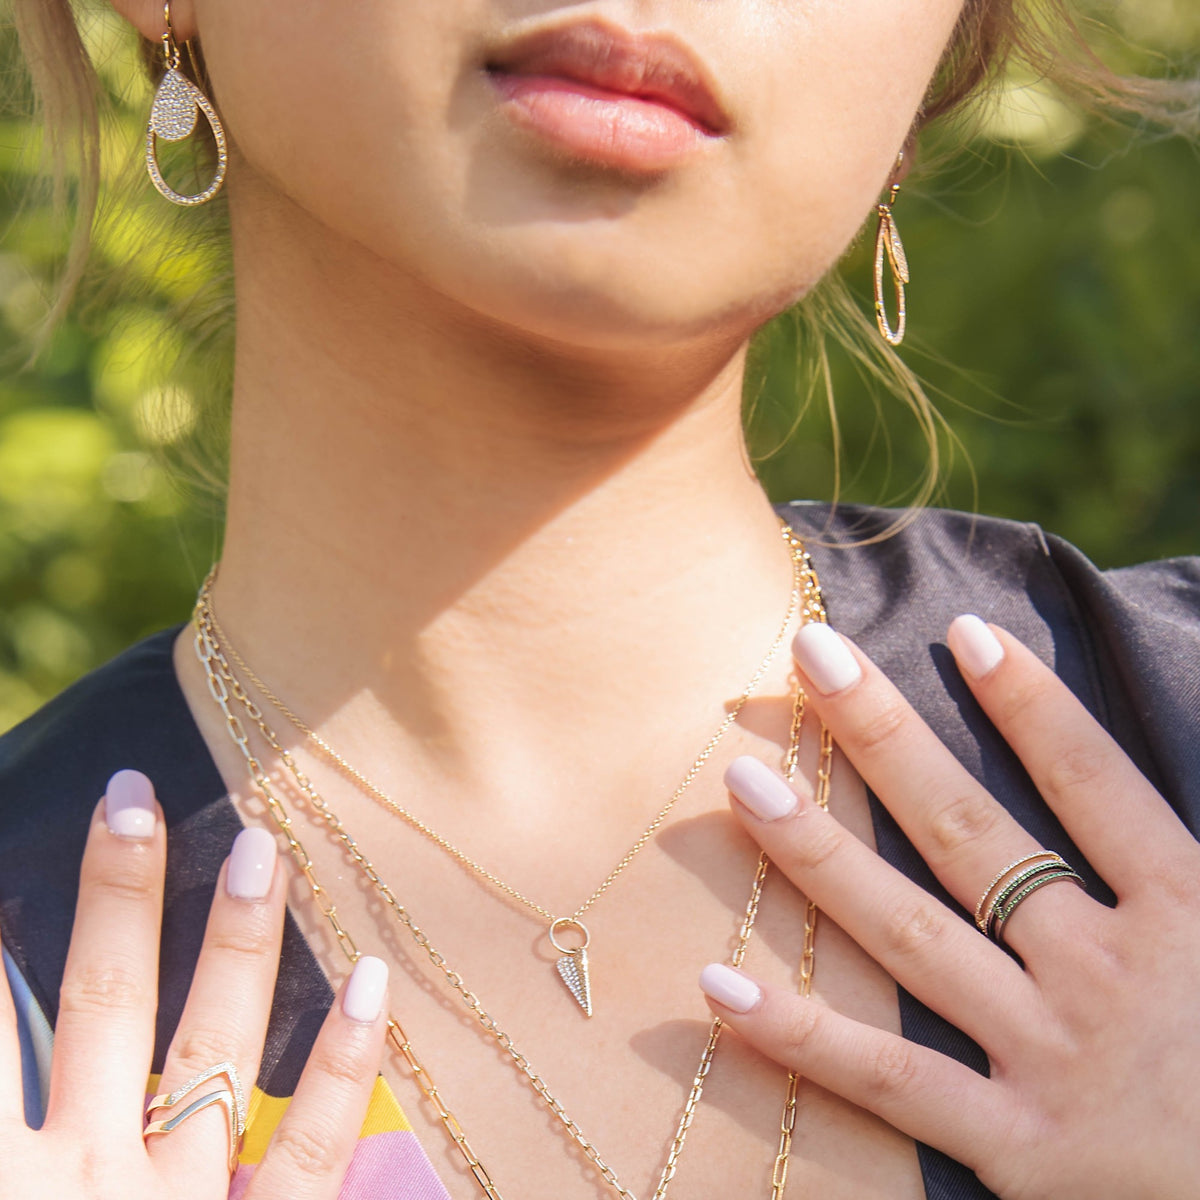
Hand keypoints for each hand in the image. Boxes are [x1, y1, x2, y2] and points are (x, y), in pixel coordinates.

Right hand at [0, 770, 389, 1199]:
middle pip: (105, 999)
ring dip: (236, 938)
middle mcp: (88, 1175)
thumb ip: (1, 1127)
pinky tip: (370, 978)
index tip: (12, 872)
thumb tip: (12, 1051)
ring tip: (257, 846)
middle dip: (120, 891)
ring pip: (214, 1043)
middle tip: (133, 796)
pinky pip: (313, 1149)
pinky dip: (346, 1063)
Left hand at [701, 616, 1199, 1199]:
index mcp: (1189, 913)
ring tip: (741, 779)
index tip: (959, 629)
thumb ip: (1187, 856)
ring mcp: (1051, 1056)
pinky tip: (717, 986)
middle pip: (970, 831)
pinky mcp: (1017, 1147)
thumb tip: (1137, 796)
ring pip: (909, 934)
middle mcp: (1106, 971)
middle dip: (885, 736)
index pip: (1092, 781)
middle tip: (811, 654)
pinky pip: (890, 1080)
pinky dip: (801, 1036)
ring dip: (818, 854)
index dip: (1029, 703)